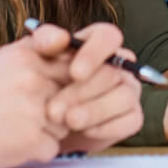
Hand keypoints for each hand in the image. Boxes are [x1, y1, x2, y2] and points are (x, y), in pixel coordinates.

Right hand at [0, 33, 70, 167]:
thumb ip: (32, 59)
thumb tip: (64, 57)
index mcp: (24, 54)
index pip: (72, 58)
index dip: (69, 75)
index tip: (60, 82)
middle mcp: (33, 78)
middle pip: (73, 92)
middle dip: (61, 104)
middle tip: (31, 113)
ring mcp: (34, 109)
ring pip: (67, 122)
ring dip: (49, 130)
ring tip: (17, 129)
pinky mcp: (32, 140)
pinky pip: (53, 147)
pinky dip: (38, 151)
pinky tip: (13, 145)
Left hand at [44, 21, 146, 152]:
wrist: (44, 123)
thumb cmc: (41, 84)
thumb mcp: (35, 58)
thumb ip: (45, 40)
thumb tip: (60, 38)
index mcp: (98, 43)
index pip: (108, 36)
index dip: (94, 53)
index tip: (74, 73)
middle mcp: (119, 65)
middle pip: (112, 72)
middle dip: (82, 92)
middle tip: (55, 110)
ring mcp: (128, 90)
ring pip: (124, 97)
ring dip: (94, 111)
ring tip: (68, 121)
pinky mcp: (132, 117)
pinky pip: (130, 121)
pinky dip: (107, 127)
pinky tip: (84, 131)